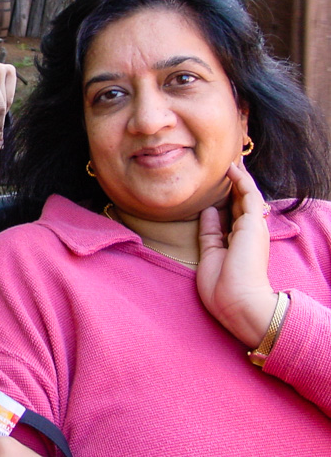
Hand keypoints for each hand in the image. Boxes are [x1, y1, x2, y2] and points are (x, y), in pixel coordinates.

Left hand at [196, 162, 278, 347]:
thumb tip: (208, 209)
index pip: (231, 214)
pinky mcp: (254, 225)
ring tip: (231, 158)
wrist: (237, 302)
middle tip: (226, 163)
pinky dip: (241, 180)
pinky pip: (249, 196)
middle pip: (240, 202)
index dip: (225, 198)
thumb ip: (210, 231)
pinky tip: (232, 168)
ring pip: (247, 195)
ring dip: (239, 176)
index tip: (216, 184)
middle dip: (234, 183)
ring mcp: (252, 228)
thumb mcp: (209, 253)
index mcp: (236, 242)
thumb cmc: (222, 288)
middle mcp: (246, 233)